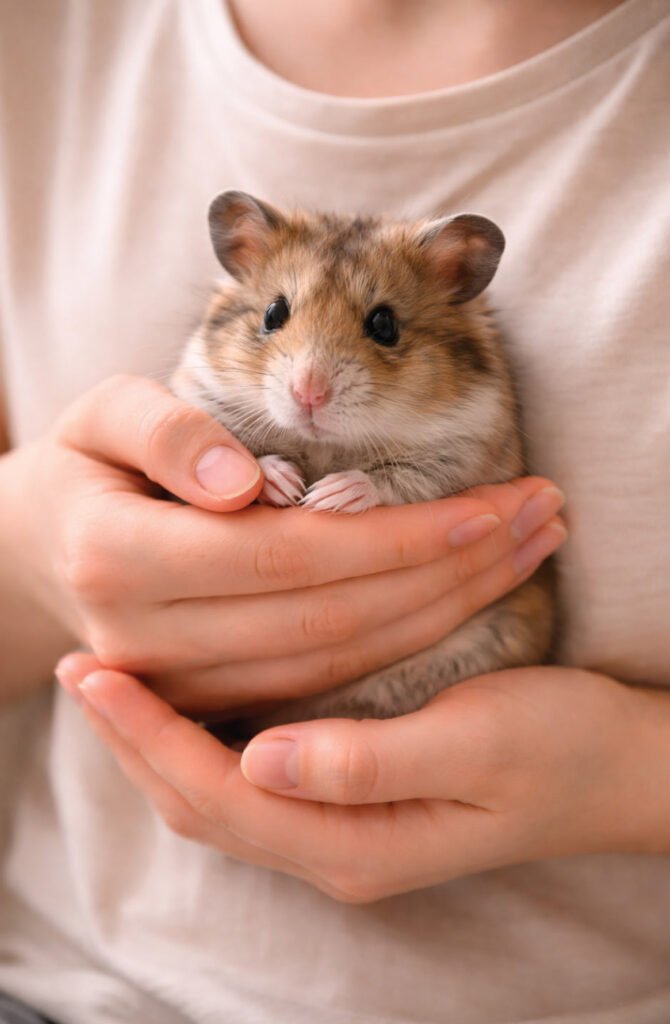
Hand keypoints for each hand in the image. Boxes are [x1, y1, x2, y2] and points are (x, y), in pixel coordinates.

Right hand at [13, 375, 564, 714]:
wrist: (35, 556)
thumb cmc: (83, 467)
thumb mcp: (101, 415)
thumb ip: (166, 435)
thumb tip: (240, 486)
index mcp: (119, 556)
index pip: (286, 555)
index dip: (395, 537)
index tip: (488, 504)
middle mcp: (147, 638)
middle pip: (328, 619)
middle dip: (446, 574)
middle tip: (535, 524)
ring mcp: (178, 684)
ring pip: (336, 666)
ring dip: (442, 614)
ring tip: (522, 558)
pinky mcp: (209, 701)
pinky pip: (322, 686)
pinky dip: (400, 646)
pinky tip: (461, 603)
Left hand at [55, 658, 669, 901]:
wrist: (621, 771)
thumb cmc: (560, 748)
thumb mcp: (475, 744)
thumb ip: (367, 761)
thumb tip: (260, 758)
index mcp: (357, 841)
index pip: (217, 794)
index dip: (148, 735)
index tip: (94, 675)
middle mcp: (337, 849)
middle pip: (201, 805)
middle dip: (135, 741)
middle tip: (84, 674)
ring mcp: (345, 833)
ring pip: (218, 799)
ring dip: (161, 744)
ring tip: (119, 687)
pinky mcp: (358, 805)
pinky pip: (251, 788)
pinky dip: (205, 746)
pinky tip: (193, 704)